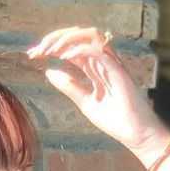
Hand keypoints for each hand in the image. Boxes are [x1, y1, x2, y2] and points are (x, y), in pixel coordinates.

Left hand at [27, 27, 169, 164]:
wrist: (136, 134)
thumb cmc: (116, 120)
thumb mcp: (85, 102)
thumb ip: (69, 86)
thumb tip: (49, 72)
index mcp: (94, 66)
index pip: (71, 47)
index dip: (51, 47)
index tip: (33, 54)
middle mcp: (103, 60)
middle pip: (78, 35)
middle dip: (54, 38)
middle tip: (36, 51)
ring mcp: (111, 63)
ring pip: (89, 35)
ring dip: (66, 39)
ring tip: (49, 50)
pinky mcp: (118, 70)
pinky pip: (99, 50)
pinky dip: (80, 49)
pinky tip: (65, 57)